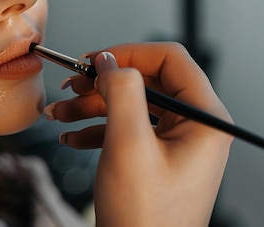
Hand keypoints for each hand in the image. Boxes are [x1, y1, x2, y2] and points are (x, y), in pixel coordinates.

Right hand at [43, 42, 232, 226]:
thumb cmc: (145, 218)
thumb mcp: (128, 145)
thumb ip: (121, 92)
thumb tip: (109, 60)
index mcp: (203, 118)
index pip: (169, 59)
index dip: (127, 53)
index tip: (93, 60)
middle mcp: (194, 127)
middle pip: (144, 81)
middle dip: (101, 83)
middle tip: (70, 85)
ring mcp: (175, 143)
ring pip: (130, 104)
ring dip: (91, 105)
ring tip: (59, 113)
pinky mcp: (156, 157)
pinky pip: (125, 128)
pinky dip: (96, 128)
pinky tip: (72, 137)